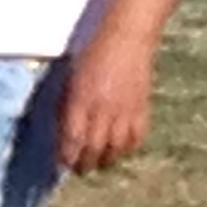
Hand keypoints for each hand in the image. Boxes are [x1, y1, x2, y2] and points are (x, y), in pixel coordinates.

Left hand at [58, 30, 155, 170]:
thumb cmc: (93, 53)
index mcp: (81, 100)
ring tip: (100, 161)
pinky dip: (128, 148)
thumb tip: (64, 130)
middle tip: (81, 168)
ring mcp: (124, 111)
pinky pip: (136, 138)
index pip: (72, 139)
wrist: (127, 38)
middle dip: (85, 164)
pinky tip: (121, 147)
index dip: (67, 156)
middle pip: (93, 149)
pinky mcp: (142, 109)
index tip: (63, 163)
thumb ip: (68, 104)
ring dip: (106, 159)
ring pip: (115, 149)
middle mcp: (102, 110)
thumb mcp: (72, 78)